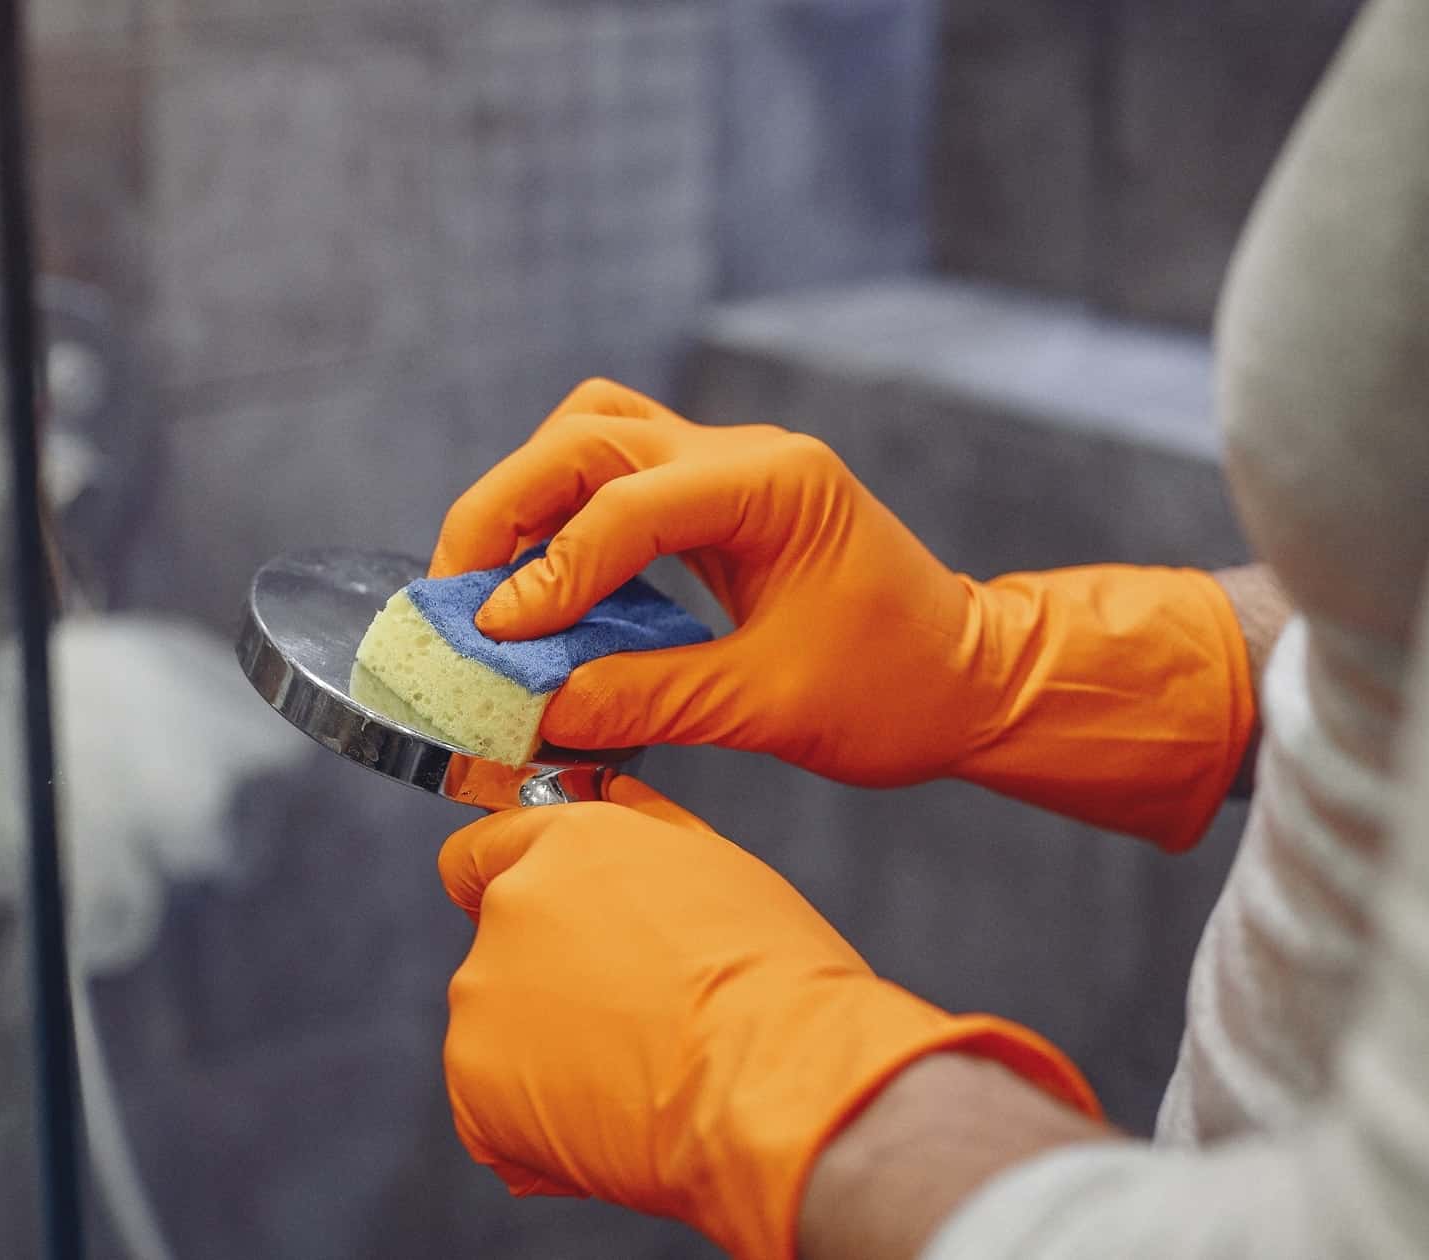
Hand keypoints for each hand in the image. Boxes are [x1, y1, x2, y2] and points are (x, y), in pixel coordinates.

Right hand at [432, 379, 1254, 848]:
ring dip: (527, 497)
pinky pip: (617, 478)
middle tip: (455, 593)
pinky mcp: (717, 500)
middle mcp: (747, 457)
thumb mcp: (768, 708)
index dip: (549, 571)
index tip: (492, 634)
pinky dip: (563, 519)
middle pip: (589, 437)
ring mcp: (731, 469)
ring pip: (596, 434)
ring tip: (485, 581)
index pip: (627, 505)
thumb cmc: (897, 692)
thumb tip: (535, 708)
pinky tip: (540, 587)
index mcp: (777, 487)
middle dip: (506, 508)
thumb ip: (647, 697)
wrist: (973, 681)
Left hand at [437, 777, 1097, 1259]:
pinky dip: (542, 1111)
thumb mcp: (708, 864)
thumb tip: (589, 795)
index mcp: (559, 840)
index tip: (551, 900)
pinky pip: (500, 1102)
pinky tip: (624, 1117)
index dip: (522, 867)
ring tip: (648, 1067)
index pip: (481, 836)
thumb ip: (630, 832)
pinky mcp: (485, 1093)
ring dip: (549, 1038)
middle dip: (549, 960)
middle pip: (496, 930)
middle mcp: (501, 913)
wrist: (805, 1088)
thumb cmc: (787, 970)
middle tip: (638, 1004)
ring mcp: (485, 1006)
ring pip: (503, 1017)